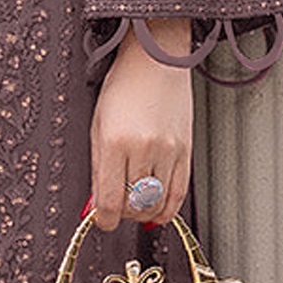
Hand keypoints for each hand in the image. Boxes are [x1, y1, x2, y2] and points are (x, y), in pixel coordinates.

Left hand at [90, 19, 193, 230]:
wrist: (156, 61)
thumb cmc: (123, 88)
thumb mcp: (97, 127)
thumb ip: (97, 170)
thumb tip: (96, 205)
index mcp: (114, 142)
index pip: (111, 201)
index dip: (104, 220)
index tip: (102, 220)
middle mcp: (143, 148)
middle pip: (134, 204)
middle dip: (123, 214)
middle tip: (117, 208)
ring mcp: (168, 150)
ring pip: (157, 203)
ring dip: (144, 212)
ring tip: (135, 206)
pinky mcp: (186, 150)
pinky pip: (180, 192)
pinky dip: (168, 208)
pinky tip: (159, 211)